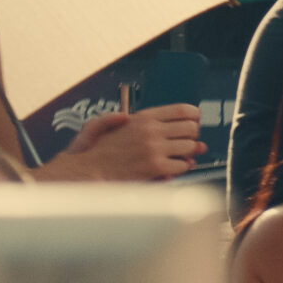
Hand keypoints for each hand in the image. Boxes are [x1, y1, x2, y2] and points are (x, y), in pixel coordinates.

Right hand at [61, 105, 204, 180]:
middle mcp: (151, 131)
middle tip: (186, 141)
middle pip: (192, 128)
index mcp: (142, 118)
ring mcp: (155, 149)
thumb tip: (129, 115)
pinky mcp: (156, 167)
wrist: (86, 172)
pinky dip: (181, 168)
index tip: (195, 121)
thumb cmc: (95, 152)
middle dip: (192, 135)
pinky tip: (172, 167)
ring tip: (179, 155)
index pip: (182, 110)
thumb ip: (120, 117)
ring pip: (191, 147)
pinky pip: (183, 165)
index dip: (193, 116)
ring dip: (188, 152)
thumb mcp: (104, 123)